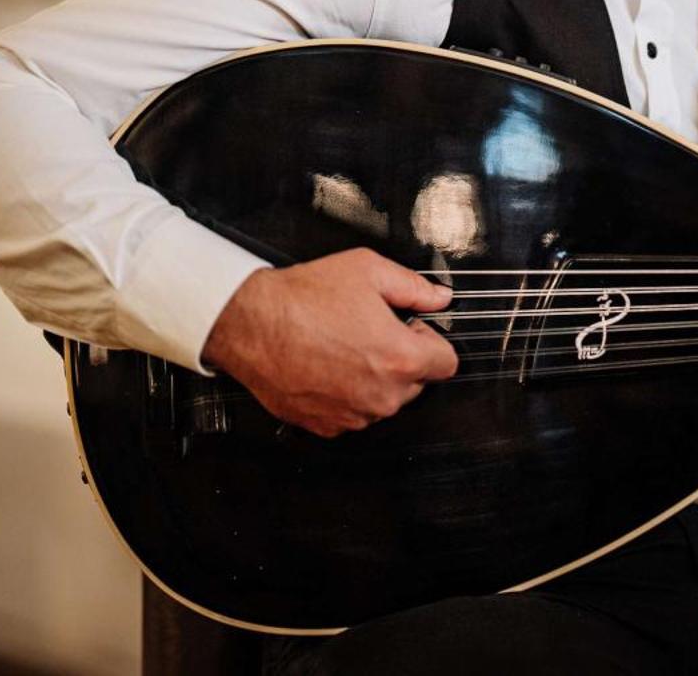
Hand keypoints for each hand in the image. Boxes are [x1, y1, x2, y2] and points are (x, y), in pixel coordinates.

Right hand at [201, 247, 457, 437]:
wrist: (250, 324)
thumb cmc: (302, 299)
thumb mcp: (367, 271)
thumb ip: (414, 287)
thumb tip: (439, 297)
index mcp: (400, 358)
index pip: (447, 364)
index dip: (430, 341)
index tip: (411, 329)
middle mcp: (381, 395)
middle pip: (416, 383)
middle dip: (402, 359)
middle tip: (370, 332)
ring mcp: (353, 416)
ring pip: (384, 401)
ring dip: (374, 379)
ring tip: (343, 347)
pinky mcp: (326, 426)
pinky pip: (353, 414)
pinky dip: (346, 395)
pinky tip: (327, 366)